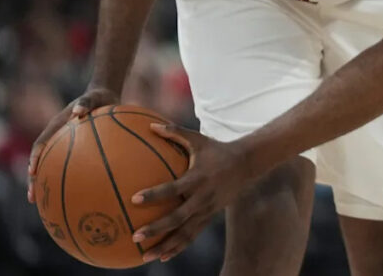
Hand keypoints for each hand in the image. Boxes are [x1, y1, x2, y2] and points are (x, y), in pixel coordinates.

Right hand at [28, 86, 119, 201]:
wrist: (105, 95)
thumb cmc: (99, 96)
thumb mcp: (94, 97)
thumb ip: (86, 102)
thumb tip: (78, 111)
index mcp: (56, 126)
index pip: (40, 144)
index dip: (35, 158)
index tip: (32, 172)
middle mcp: (57, 138)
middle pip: (41, 161)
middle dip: (34, 179)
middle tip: (32, 197)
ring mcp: (65, 145)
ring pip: (53, 168)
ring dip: (48, 184)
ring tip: (46, 204)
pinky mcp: (78, 150)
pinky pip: (72, 167)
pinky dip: (71, 180)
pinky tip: (81, 195)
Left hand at [131, 123, 249, 262]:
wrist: (247, 164)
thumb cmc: (217, 149)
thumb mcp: (198, 139)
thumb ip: (174, 132)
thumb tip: (151, 125)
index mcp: (197, 178)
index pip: (173, 189)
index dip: (155, 195)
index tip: (135, 199)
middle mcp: (202, 197)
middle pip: (177, 217)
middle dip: (156, 228)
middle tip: (135, 236)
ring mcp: (207, 209)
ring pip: (184, 232)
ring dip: (165, 245)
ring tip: (145, 257)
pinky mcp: (210, 216)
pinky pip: (192, 235)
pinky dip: (178, 246)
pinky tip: (163, 255)